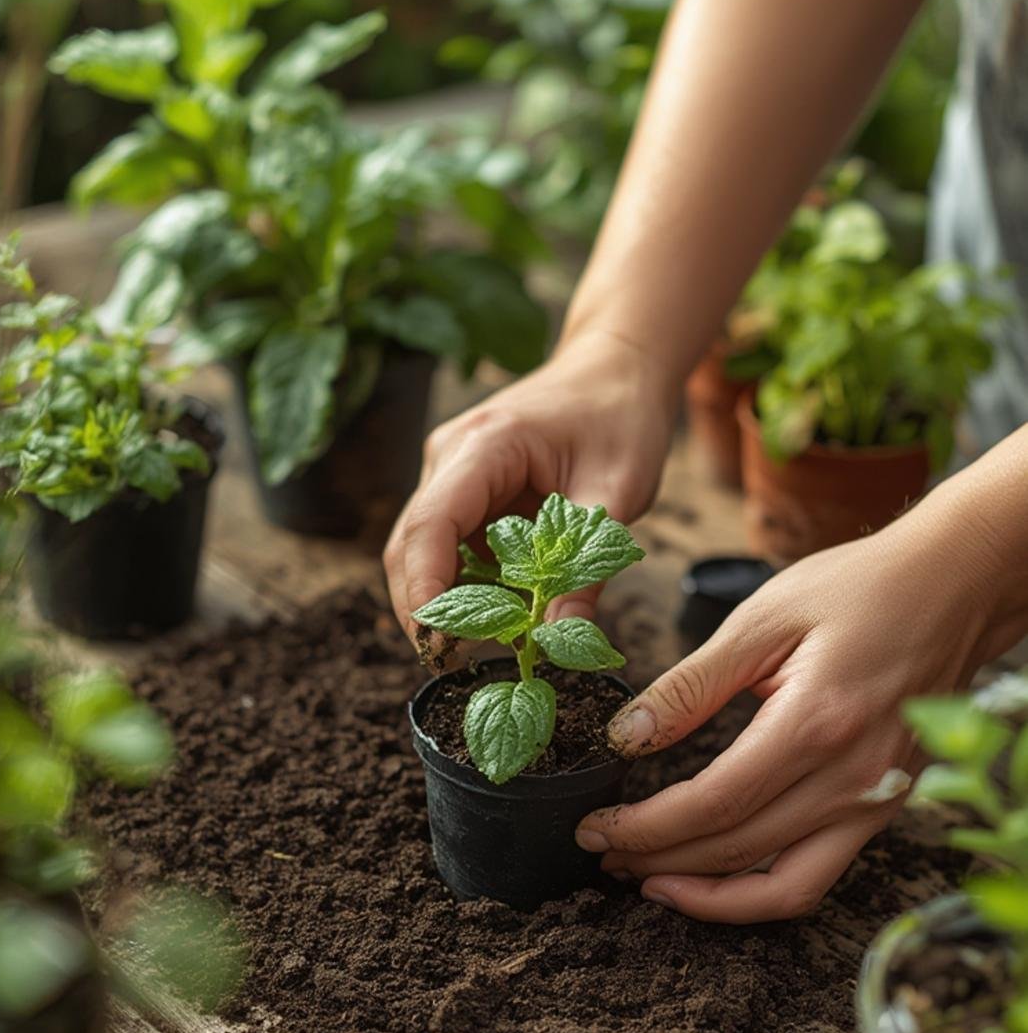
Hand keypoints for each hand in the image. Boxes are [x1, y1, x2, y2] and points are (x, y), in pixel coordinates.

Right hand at [384, 331, 673, 636]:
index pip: (429, 525)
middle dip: (426, 610)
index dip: (424, 590)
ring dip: (448, 603)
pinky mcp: (465, 493)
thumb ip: (586, 569)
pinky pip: (452, 549)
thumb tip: (557, 641)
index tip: (438, 644)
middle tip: (456, 664)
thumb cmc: (621, 416)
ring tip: (490, 645)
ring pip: (424, 553)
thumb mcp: (618, 493)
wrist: (618, 368)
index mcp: (483, 445)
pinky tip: (503, 614)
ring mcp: (451, 475)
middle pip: (410, 546)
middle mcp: (450, 458)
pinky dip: (469, 588)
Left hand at [576, 515, 1006, 923]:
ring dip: (706, 895)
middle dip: (656, 860)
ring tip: (647, 879)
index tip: (594, 828)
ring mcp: (875, 801)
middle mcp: (852, 777)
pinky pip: (817, 877)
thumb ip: (690, 685)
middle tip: (601, 851)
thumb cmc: (859, 589)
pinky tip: (712, 879)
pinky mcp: (883, 808)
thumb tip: (626, 737)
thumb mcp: (761, 619)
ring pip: (782, 888)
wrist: (955, 585)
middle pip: (737, 850)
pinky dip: (759, 892)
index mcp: (816, 723)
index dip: (645, 828)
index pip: (713, 806)